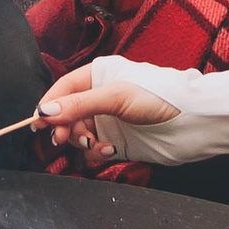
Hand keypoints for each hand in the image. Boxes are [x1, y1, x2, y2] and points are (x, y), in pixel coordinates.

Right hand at [36, 58, 177, 151]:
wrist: (190, 123)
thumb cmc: (158, 98)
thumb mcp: (115, 97)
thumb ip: (79, 105)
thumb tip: (45, 110)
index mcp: (98, 76)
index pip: (63, 89)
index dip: (49, 106)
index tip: (38, 123)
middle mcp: (99, 97)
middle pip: (67, 114)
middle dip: (65, 127)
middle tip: (63, 139)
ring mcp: (107, 120)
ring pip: (78, 133)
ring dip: (81, 141)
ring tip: (93, 143)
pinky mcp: (115, 140)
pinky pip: (93, 149)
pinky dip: (95, 152)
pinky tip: (108, 150)